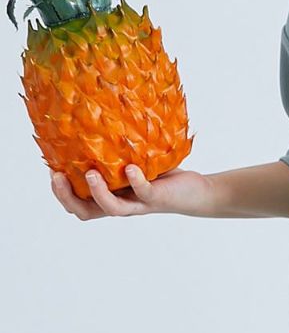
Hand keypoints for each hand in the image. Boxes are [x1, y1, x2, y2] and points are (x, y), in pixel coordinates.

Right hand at [50, 165, 214, 218]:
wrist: (193, 191)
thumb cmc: (161, 175)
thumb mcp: (135, 161)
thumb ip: (117, 152)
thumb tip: (97, 120)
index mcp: (110, 197)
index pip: (78, 203)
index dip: (60, 192)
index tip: (51, 169)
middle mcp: (121, 204)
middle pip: (85, 212)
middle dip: (67, 197)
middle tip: (57, 177)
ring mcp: (138, 203)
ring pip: (111, 209)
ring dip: (97, 192)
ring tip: (89, 173)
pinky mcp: (157, 198)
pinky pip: (143, 193)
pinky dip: (135, 182)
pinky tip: (131, 169)